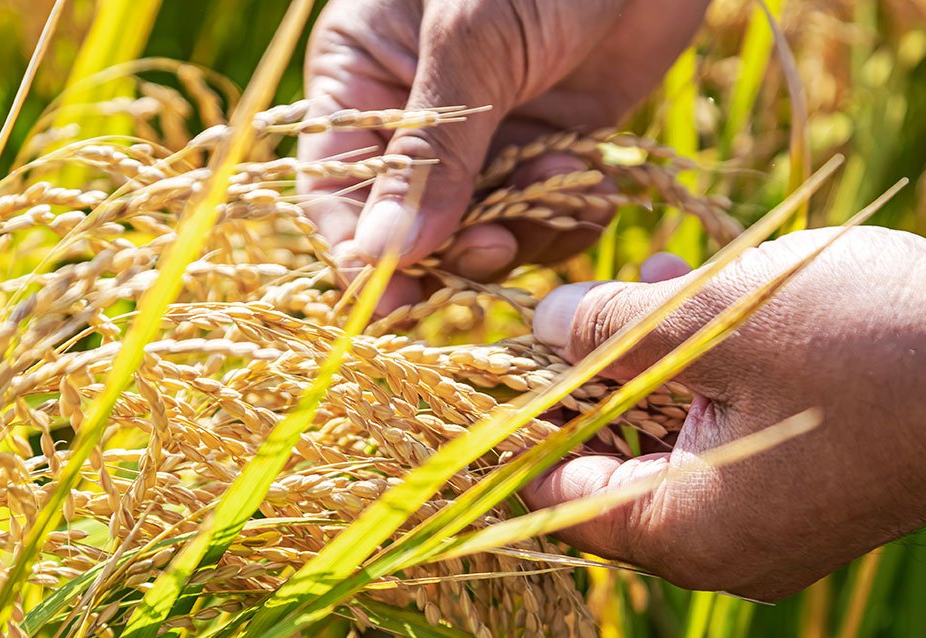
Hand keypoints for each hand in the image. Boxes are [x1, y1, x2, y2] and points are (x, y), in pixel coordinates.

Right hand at [302, 0, 709, 311]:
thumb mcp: (473, 44)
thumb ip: (433, 151)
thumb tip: (387, 257)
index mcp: (362, 75)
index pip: (335, 187)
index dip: (359, 252)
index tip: (392, 305)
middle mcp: (418, 115)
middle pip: (411, 226)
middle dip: (453, 248)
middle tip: (495, 248)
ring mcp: (488, 136)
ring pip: (484, 230)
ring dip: (523, 229)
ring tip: (558, 182)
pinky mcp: (554, 147)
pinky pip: (547, 216)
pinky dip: (569, 213)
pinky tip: (590, 171)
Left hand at [525, 226, 925, 599]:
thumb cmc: (860, 340)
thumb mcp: (709, 318)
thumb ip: (607, 327)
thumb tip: (542, 322)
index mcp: (688, 536)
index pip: (561, 500)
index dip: (523, 431)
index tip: (498, 373)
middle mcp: (732, 555)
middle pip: (620, 472)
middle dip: (597, 382)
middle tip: (576, 311)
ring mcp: (784, 530)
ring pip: (682, 447)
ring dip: (658, 368)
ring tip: (652, 281)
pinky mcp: (824, 497)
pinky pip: (739, 445)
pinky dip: (714, 382)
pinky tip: (712, 303)